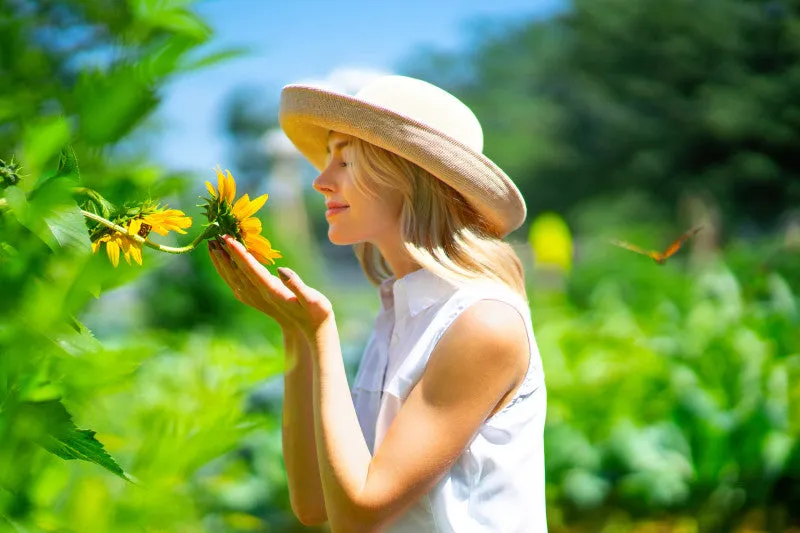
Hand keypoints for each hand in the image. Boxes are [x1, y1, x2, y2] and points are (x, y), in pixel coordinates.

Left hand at [208, 235, 333, 337]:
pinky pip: (239, 282)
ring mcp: (259, 297)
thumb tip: (281, 270)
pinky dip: (230, 270)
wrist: (313, 331)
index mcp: (272, 291)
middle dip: (226, 254)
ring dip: (224, 262)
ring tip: (213, 246)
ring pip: (235, 277)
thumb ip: (296, 285)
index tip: (228, 239)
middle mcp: (261, 294)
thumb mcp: (312, 300)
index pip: (251, 269)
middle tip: (214, 235)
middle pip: (238, 272)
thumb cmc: (317, 313)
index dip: (240, 253)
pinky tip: (226, 263)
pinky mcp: (260, 298)